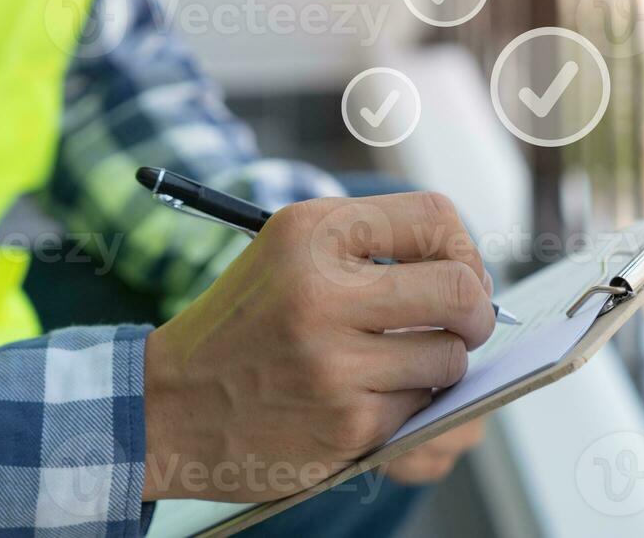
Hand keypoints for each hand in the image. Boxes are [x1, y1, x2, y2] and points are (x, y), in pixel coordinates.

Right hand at [142, 192, 495, 501]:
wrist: (165, 405)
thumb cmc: (245, 323)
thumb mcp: (291, 252)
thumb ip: (375, 246)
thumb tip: (474, 279)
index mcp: (312, 233)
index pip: (436, 219)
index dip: (463, 249)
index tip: (458, 273)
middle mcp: (323, 290)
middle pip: (460, 289)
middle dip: (478, 311)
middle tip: (468, 323)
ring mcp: (336, 363)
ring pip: (450, 357)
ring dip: (440, 364)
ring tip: (400, 363)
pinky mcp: (347, 425)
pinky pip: (421, 408)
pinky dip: (408, 406)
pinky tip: (365, 398)